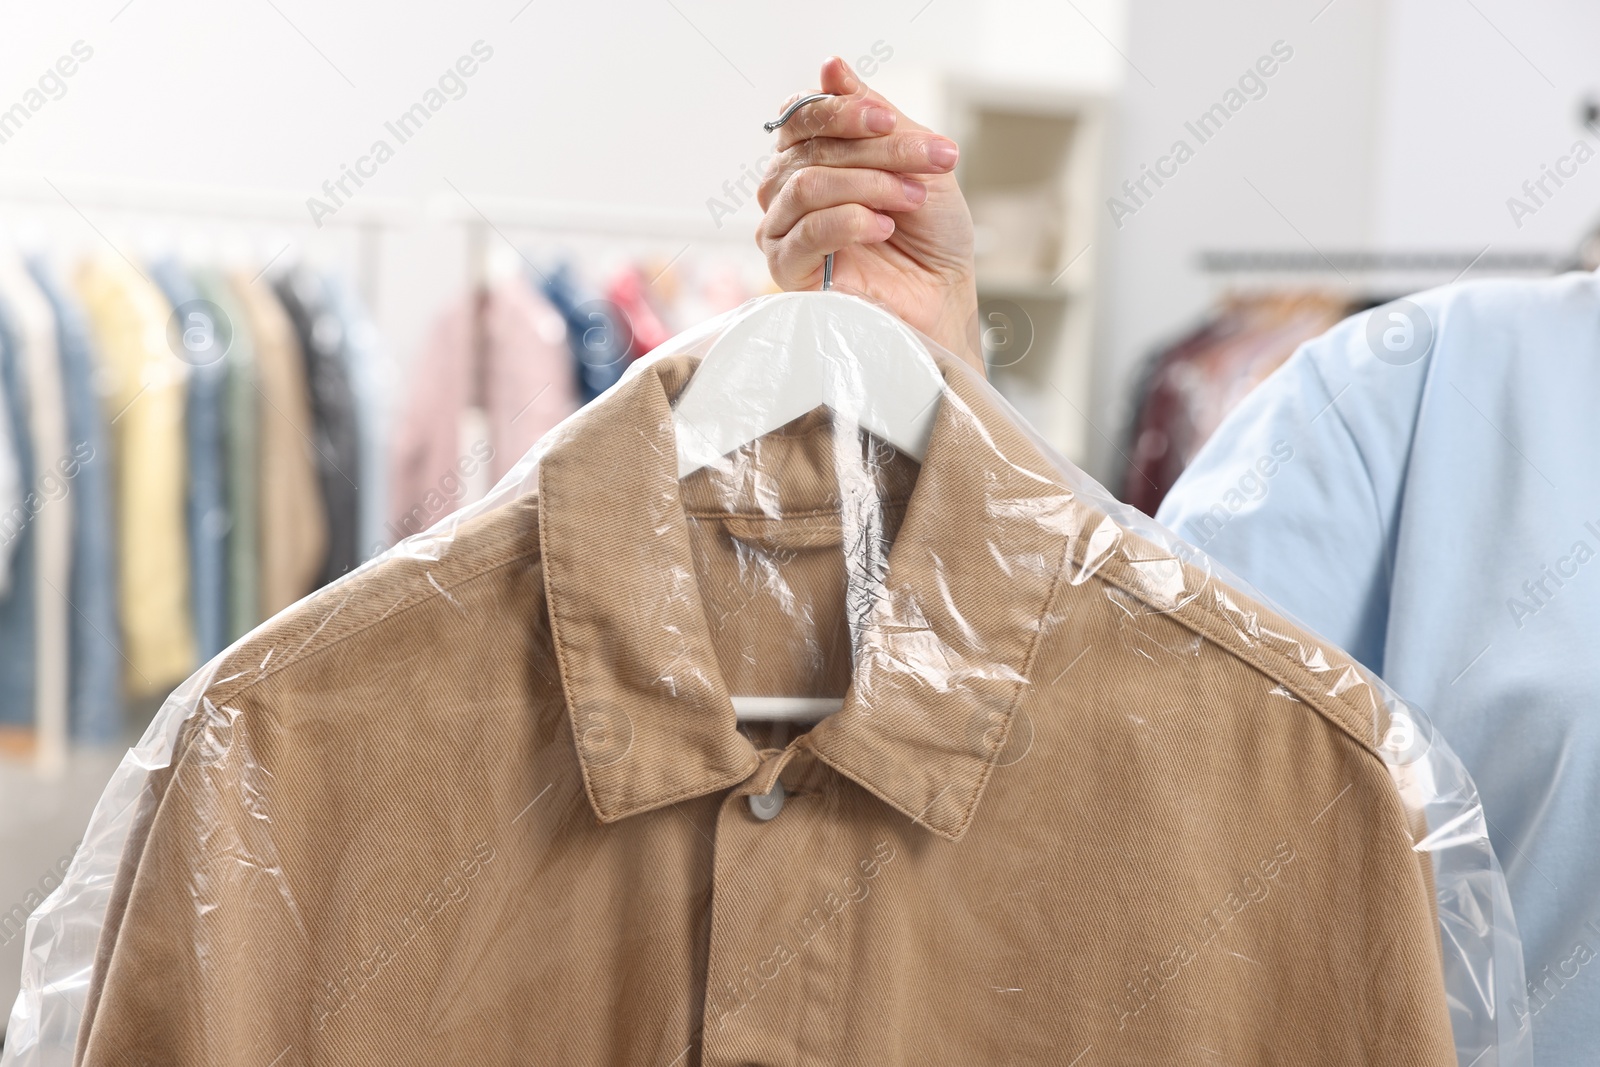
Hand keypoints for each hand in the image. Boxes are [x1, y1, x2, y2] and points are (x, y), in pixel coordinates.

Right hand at [757, 56, 981, 373]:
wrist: (944, 294)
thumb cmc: (930, 232)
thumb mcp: (913, 158)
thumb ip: (870, 114)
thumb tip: (830, 66)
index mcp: (812, 157)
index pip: (801, 117)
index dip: (841, 111)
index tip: (887, 120)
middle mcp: (788, 190)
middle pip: (811, 150)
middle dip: (878, 152)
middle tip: (931, 163)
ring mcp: (783, 230)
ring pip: (806, 185)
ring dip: (870, 185)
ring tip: (911, 199)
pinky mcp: (788, 270)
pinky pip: (804, 232)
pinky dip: (850, 222)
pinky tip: (884, 227)